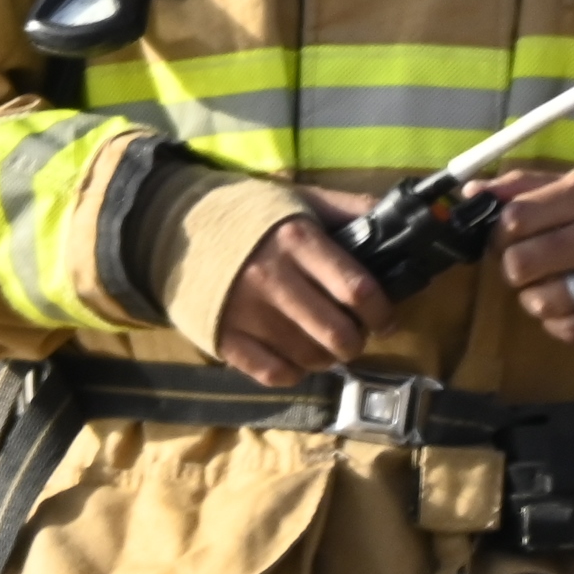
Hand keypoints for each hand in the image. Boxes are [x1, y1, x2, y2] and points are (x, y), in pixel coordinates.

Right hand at [216, 196, 389, 387]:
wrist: (180, 228)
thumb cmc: (252, 215)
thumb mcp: (301, 200)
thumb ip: (348, 208)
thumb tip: (393, 219)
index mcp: (298, 241)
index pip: (355, 289)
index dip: (381, 311)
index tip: (387, 320)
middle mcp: (274, 279)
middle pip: (336, 333)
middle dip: (357, 341)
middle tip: (356, 335)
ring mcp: (247, 313)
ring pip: (308, 357)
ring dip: (328, 358)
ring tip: (328, 346)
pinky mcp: (224, 338)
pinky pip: (273, 373)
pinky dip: (294, 372)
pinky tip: (297, 358)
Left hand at [481, 166, 573, 343]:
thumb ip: (525, 187)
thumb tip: (471, 193)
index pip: (518, 217)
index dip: (501, 230)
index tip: (508, 234)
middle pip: (523, 262)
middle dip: (513, 265)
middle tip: (525, 261)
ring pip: (542, 301)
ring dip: (532, 297)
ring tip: (546, 284)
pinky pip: (568, 330)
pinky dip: (556, 321)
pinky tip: (567, 305)